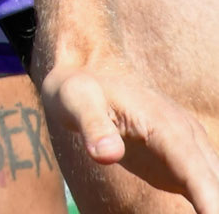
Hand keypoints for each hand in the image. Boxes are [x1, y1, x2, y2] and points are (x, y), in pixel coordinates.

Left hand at [41, 53, 218, 211]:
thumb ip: (93, 126)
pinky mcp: (183, 163)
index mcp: (164, 122)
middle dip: (215, 203)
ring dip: (214, 201)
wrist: (88, 82)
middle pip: (213, 179)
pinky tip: (205, 210)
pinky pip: (206, 186)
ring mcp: (188, 148)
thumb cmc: (81, 92)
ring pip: (215, 182)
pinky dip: (209, 202)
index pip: (192, 165)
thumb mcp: (78, 103)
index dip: (207, 194)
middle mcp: (185, 135)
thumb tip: (105, 154)